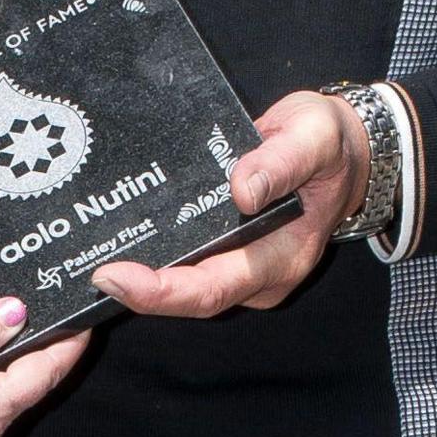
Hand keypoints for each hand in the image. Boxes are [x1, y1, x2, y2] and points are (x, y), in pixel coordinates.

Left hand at [87, 88, 370, 317]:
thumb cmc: (330, 145)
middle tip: (89, 272)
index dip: (161, 290)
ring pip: (186, 286)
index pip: (213, 287)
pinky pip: (189, 263)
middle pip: (191, 297)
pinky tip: (118, 241)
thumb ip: (282, 162)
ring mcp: (243, 267)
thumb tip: (243, 191)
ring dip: (141, 280)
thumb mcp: (314, 138)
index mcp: (281, 258)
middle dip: (139, 292)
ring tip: (91, 259)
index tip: (115, 276)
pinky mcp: (230, 251)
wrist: (346, 150)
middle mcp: (259, 275)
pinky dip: (155, 258)